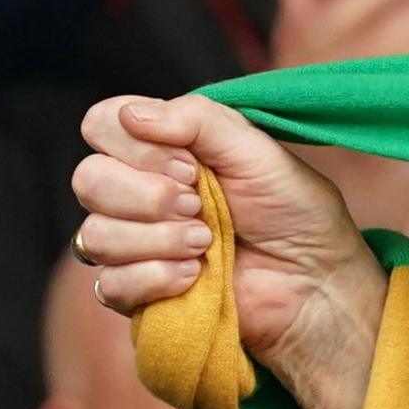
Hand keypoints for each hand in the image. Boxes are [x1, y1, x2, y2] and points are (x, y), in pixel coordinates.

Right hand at [74, 94, 388, 408]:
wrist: (320, 287)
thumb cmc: (298, 216)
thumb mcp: (260, 154)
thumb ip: (202, 121)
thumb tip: (134, 114)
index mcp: (161, 150)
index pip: (101, 125)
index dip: (136, 145)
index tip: (190, 165)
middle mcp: (138, 194)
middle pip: (88, 180)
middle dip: (147, 195)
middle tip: (200, 207)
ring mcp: (135, 245)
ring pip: (96, 235)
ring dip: (156, 239)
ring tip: (206, 244)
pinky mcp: (140, 293)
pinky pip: (108, 284)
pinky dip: (152, 279)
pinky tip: (194, 278)